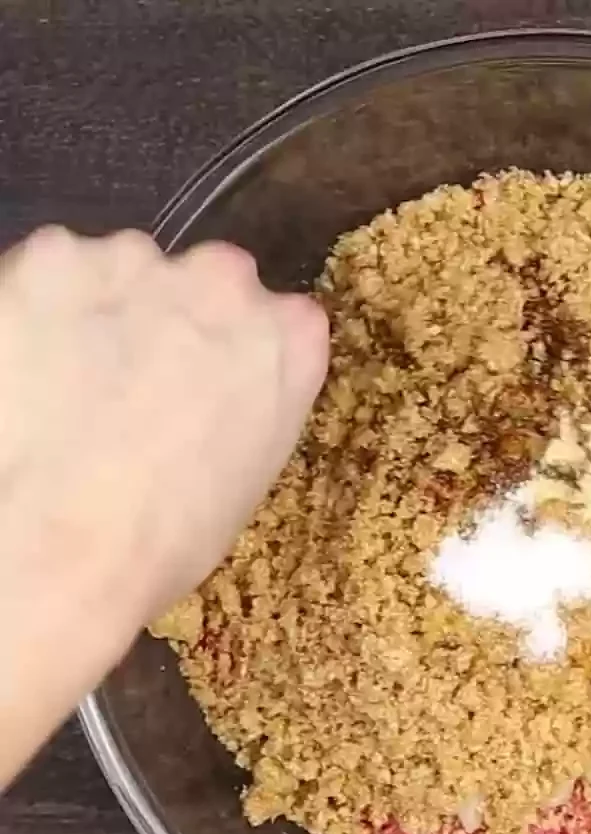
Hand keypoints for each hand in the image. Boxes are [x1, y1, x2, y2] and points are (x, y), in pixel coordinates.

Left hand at [0, 227, 327, 784]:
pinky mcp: (55, 262)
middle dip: (186, 325)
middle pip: (220, 283)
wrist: (42, 551)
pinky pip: (64, 268)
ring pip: (136, 270)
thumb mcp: (236, 498)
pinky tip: (36, 372)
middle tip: (141, 391)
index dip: (249, 358)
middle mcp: (230, 295)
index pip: (293, 320)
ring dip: (115, 312)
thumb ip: (252, 428)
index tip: (220, 385)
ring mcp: (141, 271)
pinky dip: (51, 306)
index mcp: (289, 353)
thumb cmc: (149, 554)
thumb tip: (234, 404)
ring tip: (77, 390)